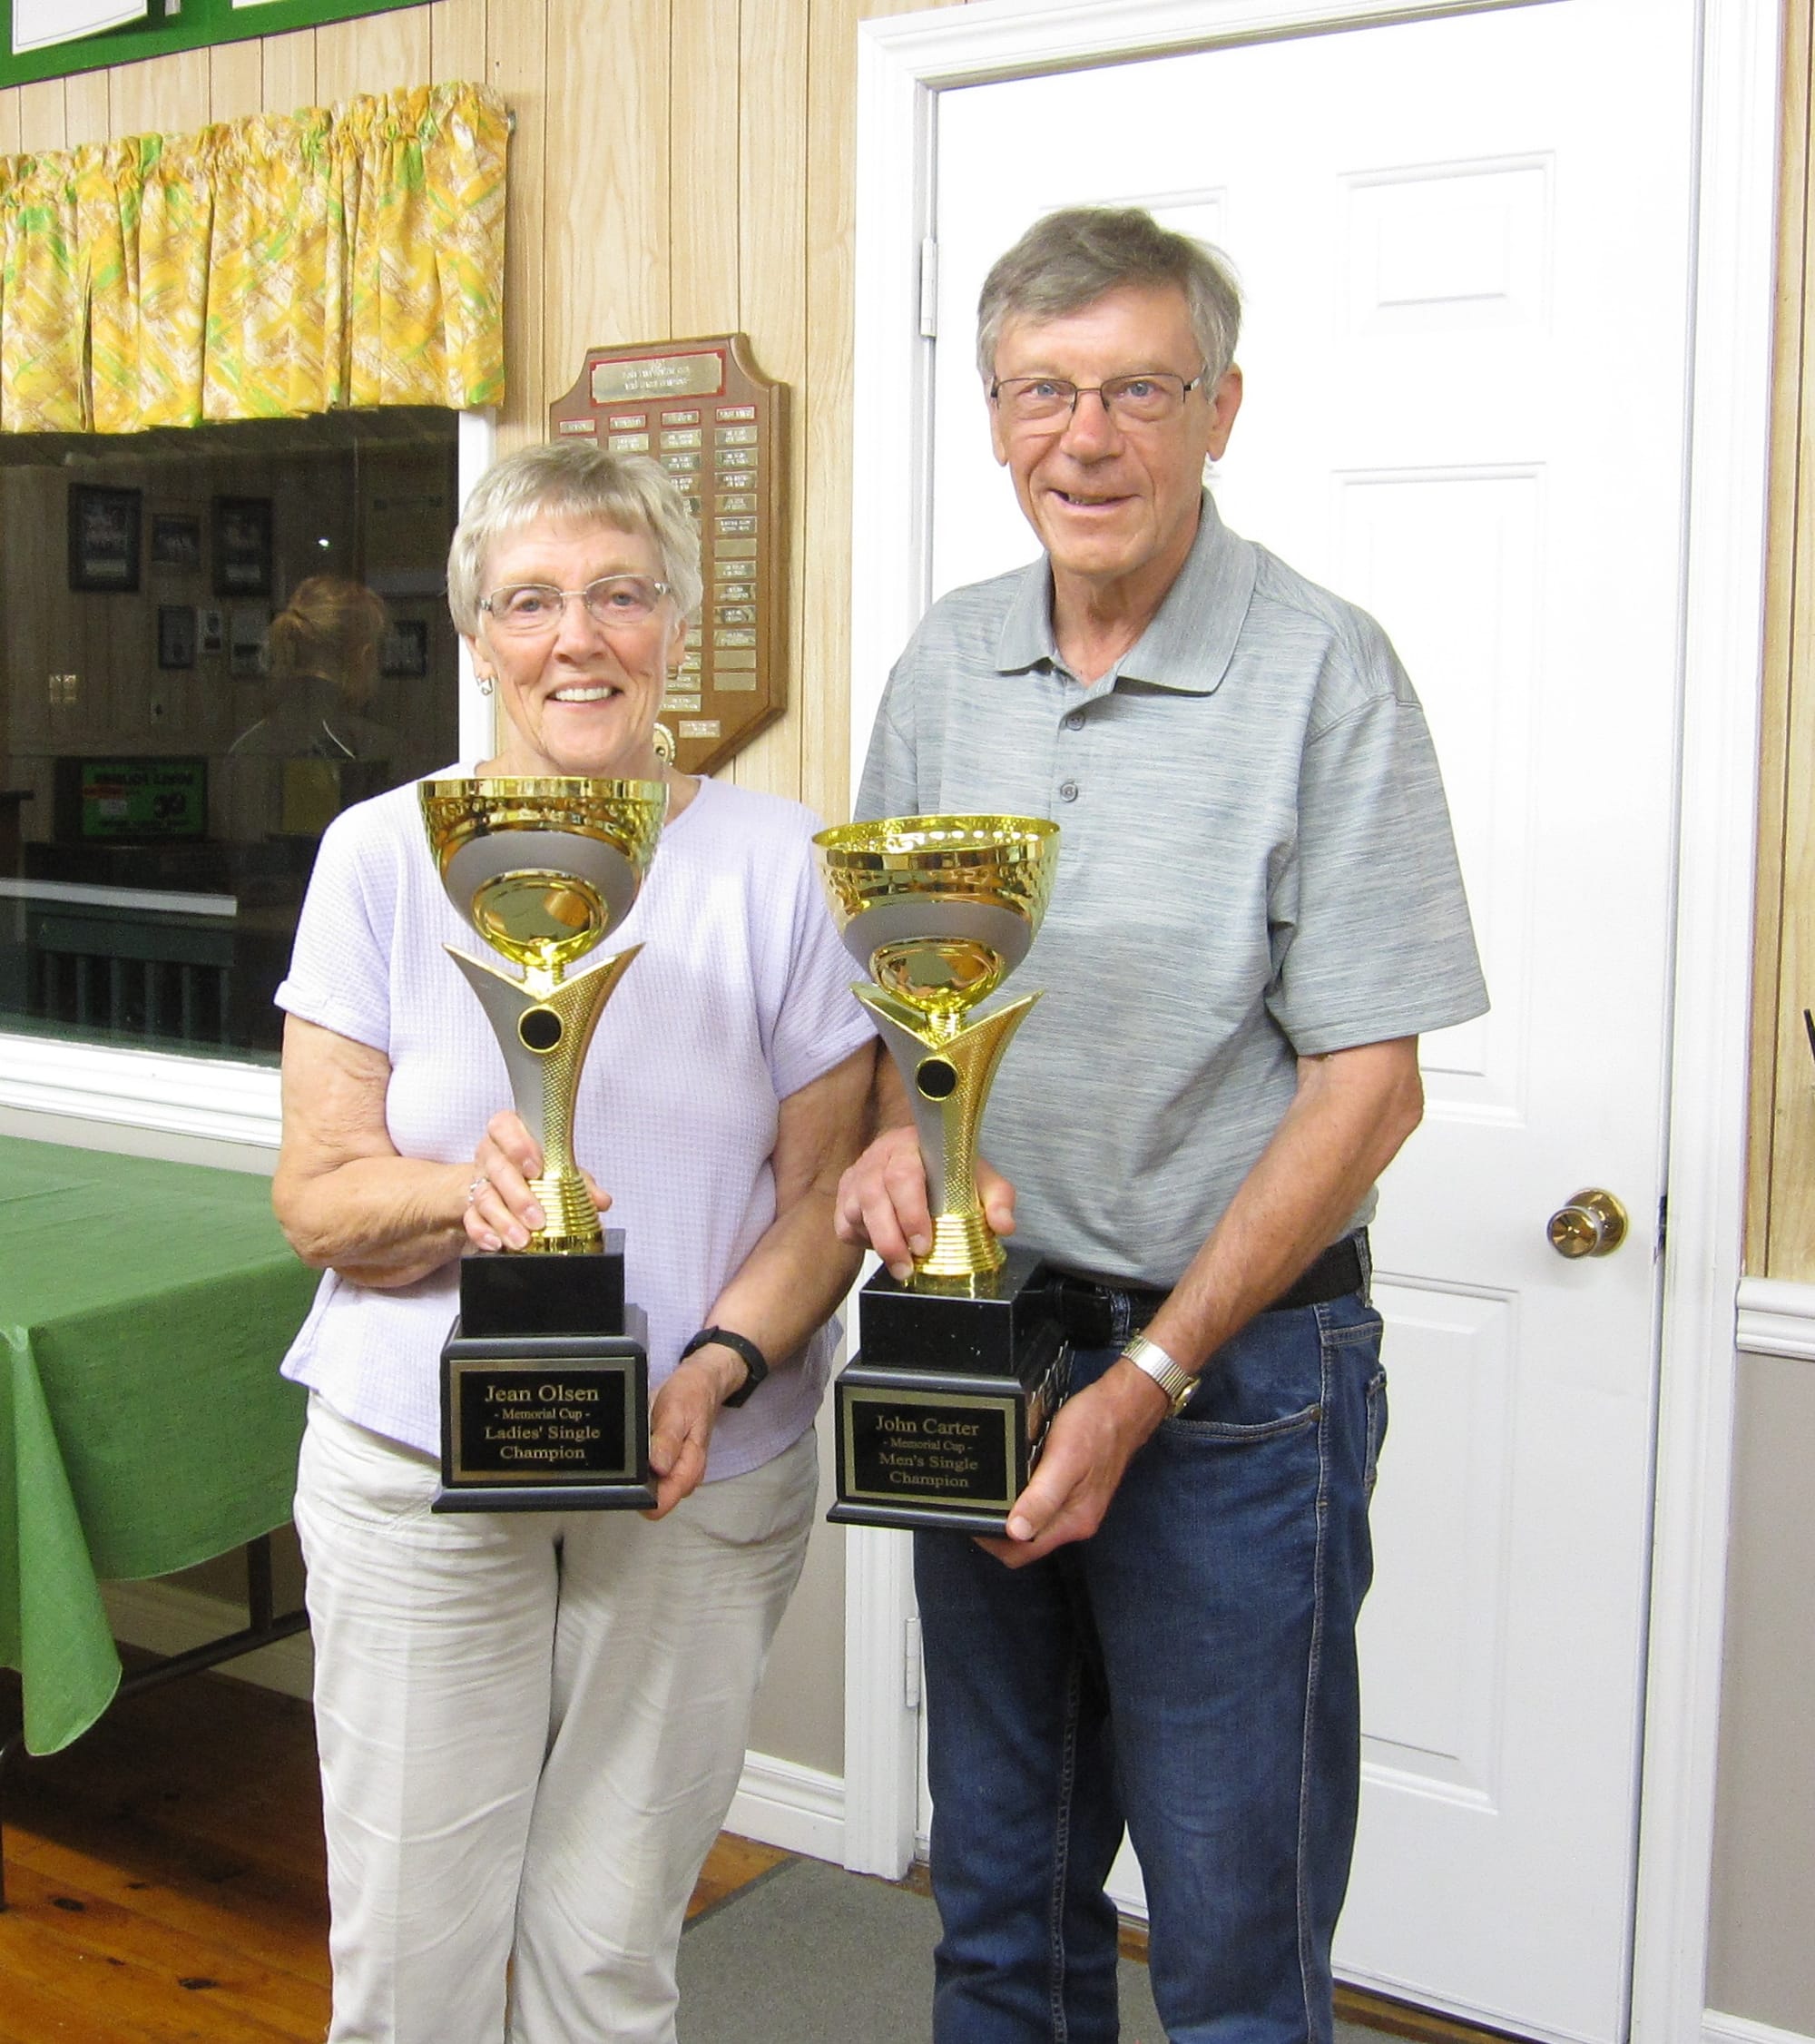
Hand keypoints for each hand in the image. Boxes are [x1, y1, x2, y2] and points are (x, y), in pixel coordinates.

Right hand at [463, 1110, 607, 1251]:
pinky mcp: (469, 1207)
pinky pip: (471, 1219)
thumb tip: (600, 1200)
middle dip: (518, 1196)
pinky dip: (483, 1233)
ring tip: (523, 1239)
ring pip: (485, 1197)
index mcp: (510, 1133)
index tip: (536, 1168)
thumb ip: (581, 1182)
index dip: (519, 1146)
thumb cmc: (536, 1170)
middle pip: (498, 1169)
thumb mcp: (560, 1169)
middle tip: (537, 1218)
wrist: (503, 1187)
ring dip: (505, 1221)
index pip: (505, 1127)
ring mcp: (478, 1180)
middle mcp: (491, 1155)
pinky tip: (497, 1243)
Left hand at [643, 1347, 741, 1518]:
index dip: (639, 1493)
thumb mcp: (676, 1412)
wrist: (701, 1384)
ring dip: (640, 1469)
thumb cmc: (691, 1396)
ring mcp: (676, 1475)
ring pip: (648, 1487)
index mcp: (689, 1470)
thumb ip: (667, 1441)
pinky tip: (646, 1445)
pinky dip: (642, 1462)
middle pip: (649, 1499)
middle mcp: (684, 1479)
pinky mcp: (668, 1468)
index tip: (632, 1469)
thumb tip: (657, 1468)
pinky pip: (649, 1475)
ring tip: (646, 1441)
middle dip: (638, 1478)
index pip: (658, 1505)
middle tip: (641, 1446)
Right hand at [834, 1126, 1015, 1281]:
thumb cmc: (952, 1171)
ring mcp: (858, 1174)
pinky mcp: (845, 1194)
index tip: (925, 1243)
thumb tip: (1003, 1224)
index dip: (911, 1211)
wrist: (928, 1161)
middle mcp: (879, 1155)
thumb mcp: (982, 1180)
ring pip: (855, 1210)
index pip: (903, 1174)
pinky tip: (882, 1245)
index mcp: (912, 1144)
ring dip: (877, 1242)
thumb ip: (998, 1199)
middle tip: (910, 1265)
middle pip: (874, 1195)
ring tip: (901, 1266)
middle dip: (892, 1237)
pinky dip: (860, 1239)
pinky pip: (843, 1223)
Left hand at [977, 1362, 1168, 1567]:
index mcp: (1073, 1521)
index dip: (993, 1543)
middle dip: (999, 1528)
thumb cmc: (1095, 1426)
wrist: (1124, 1405)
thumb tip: (1015, 1532)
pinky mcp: (1076, 1490)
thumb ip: (1042, 1498)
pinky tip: (1017, 1478)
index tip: (973, 1519)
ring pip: (1035, 1523)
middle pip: (1027, 1542)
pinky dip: (1026, 1497)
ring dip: (1012, 1512)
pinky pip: (1044, 1504)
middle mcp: (1076, 1520)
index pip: (1022, 1553)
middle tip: (977, 1501)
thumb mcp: (1064, 1459)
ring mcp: (1077, 1506)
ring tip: (992, 1489)